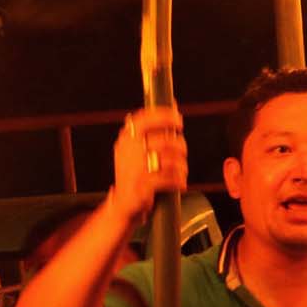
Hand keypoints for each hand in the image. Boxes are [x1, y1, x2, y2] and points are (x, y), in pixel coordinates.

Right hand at [111, 107, 186, 224]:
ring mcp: (134, 168)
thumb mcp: (138, 148)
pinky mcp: (142, 185)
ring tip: (180, 171)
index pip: (143, 119)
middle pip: (165, 141)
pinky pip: (170, 178)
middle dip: (180, 147)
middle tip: (182, 153)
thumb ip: (154, 129)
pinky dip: (179, 180)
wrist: (124, 202)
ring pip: (171, 160)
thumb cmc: (137, 172)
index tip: (178, 119)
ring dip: (182, 166)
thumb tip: (173, 103)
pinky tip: (179, 183)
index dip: (164, 116)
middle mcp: (127, 151)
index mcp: (126, 139)